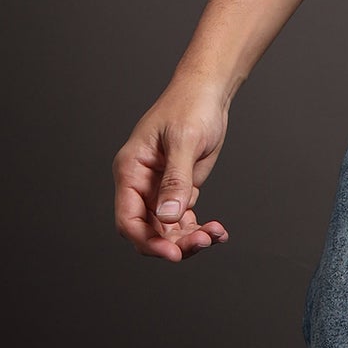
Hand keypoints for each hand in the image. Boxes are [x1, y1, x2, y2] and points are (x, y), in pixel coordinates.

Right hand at [113, 79, 232, 261]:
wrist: (208, 93)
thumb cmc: (190, 107)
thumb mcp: (183, 142)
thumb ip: (175, 181)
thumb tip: (167, 217)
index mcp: (131, 171)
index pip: (128, 220)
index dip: (147, 241)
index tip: (173, 254)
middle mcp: (141, 184)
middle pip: (149, 230)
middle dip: (175, 242)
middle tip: (204, 242)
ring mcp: (160, 189)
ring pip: (167, 230)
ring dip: (190, 238)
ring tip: (216, 234)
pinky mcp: (179, 190)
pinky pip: (183, 220)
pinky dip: (199, 229)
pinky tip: (218, 232)